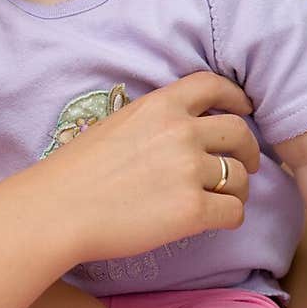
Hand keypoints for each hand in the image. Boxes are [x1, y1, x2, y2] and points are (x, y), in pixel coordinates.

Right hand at [40, 71, 259, 265]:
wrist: (57, 210)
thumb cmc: (75, 174)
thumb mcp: (117, 126)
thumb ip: (154, 124)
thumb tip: (181, 136)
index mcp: (160, 106)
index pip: (213, 86)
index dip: (236, 97)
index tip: (244, 110)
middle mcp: (180, 131)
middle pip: (239, 132)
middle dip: (248, 150)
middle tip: (247, 165)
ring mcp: (188, 170)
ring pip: (239, 176)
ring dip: (236, 189)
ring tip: (223, 199)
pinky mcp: (192, 209)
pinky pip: (234, 212)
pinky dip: (230, 217)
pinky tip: (216, 221)